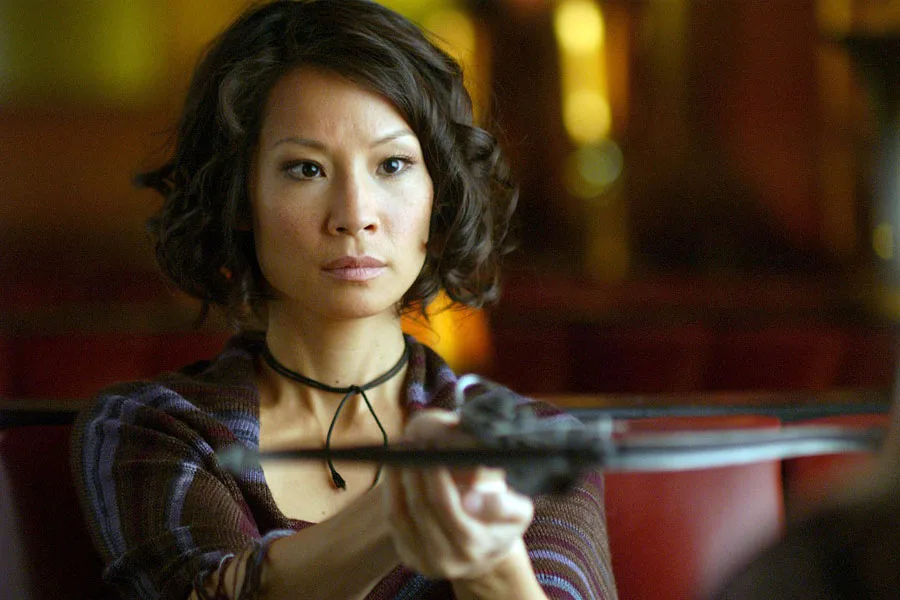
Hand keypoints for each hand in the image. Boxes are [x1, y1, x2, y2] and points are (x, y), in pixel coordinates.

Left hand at [382, 410, 534, 580]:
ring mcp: (425, 560)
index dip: (435, 474)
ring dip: (397, 477)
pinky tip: (395, 467)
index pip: (446, 506)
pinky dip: (391, 491)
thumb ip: (502, 504)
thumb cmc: (504, 522)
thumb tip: (471, 498)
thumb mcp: (518, 511)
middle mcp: (448, 558)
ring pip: (400, 513)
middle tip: (415, 441)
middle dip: (415, 468)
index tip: (433, 445)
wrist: (488, 555)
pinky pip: (392, 521)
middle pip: (420, 507)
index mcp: (475, 544)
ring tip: (402, 449)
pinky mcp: (410, 557)